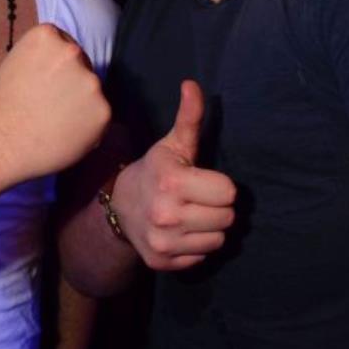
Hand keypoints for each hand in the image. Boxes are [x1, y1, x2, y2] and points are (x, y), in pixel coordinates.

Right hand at [0, 23, 110, 179]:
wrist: (2, 141)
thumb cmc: (2, 108)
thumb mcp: (17, 63)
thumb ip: (43, 58)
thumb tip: (61, 66)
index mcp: (48, 35)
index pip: (65, 45)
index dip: (58, 68)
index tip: (48, 84)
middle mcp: (73, 52)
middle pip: (83, 66)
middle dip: (73, 84)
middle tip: (52, 106)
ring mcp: (91, 81)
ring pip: (93, 93)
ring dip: (82, 106)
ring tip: (56, 123)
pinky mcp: (103, 110)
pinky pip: (100, 117)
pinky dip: (88, 128)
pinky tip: (65, 134)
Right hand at [113, 80, 235, 270]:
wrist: (120, 206)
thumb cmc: (156, 171)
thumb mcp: (172, 144)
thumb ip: (188, 117)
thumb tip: (192, 84)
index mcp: (172, 182)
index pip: (229, 192)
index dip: (220, 185)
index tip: (203, 181)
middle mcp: (166, 214)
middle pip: (228, 218)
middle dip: (217, 207)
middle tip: (199, 199)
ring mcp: (163, 242)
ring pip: (218, 240)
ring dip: (210, 228)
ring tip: (192, 215)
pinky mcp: (162, 263)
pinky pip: (203, 257)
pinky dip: (197, 246)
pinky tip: (182, 232)